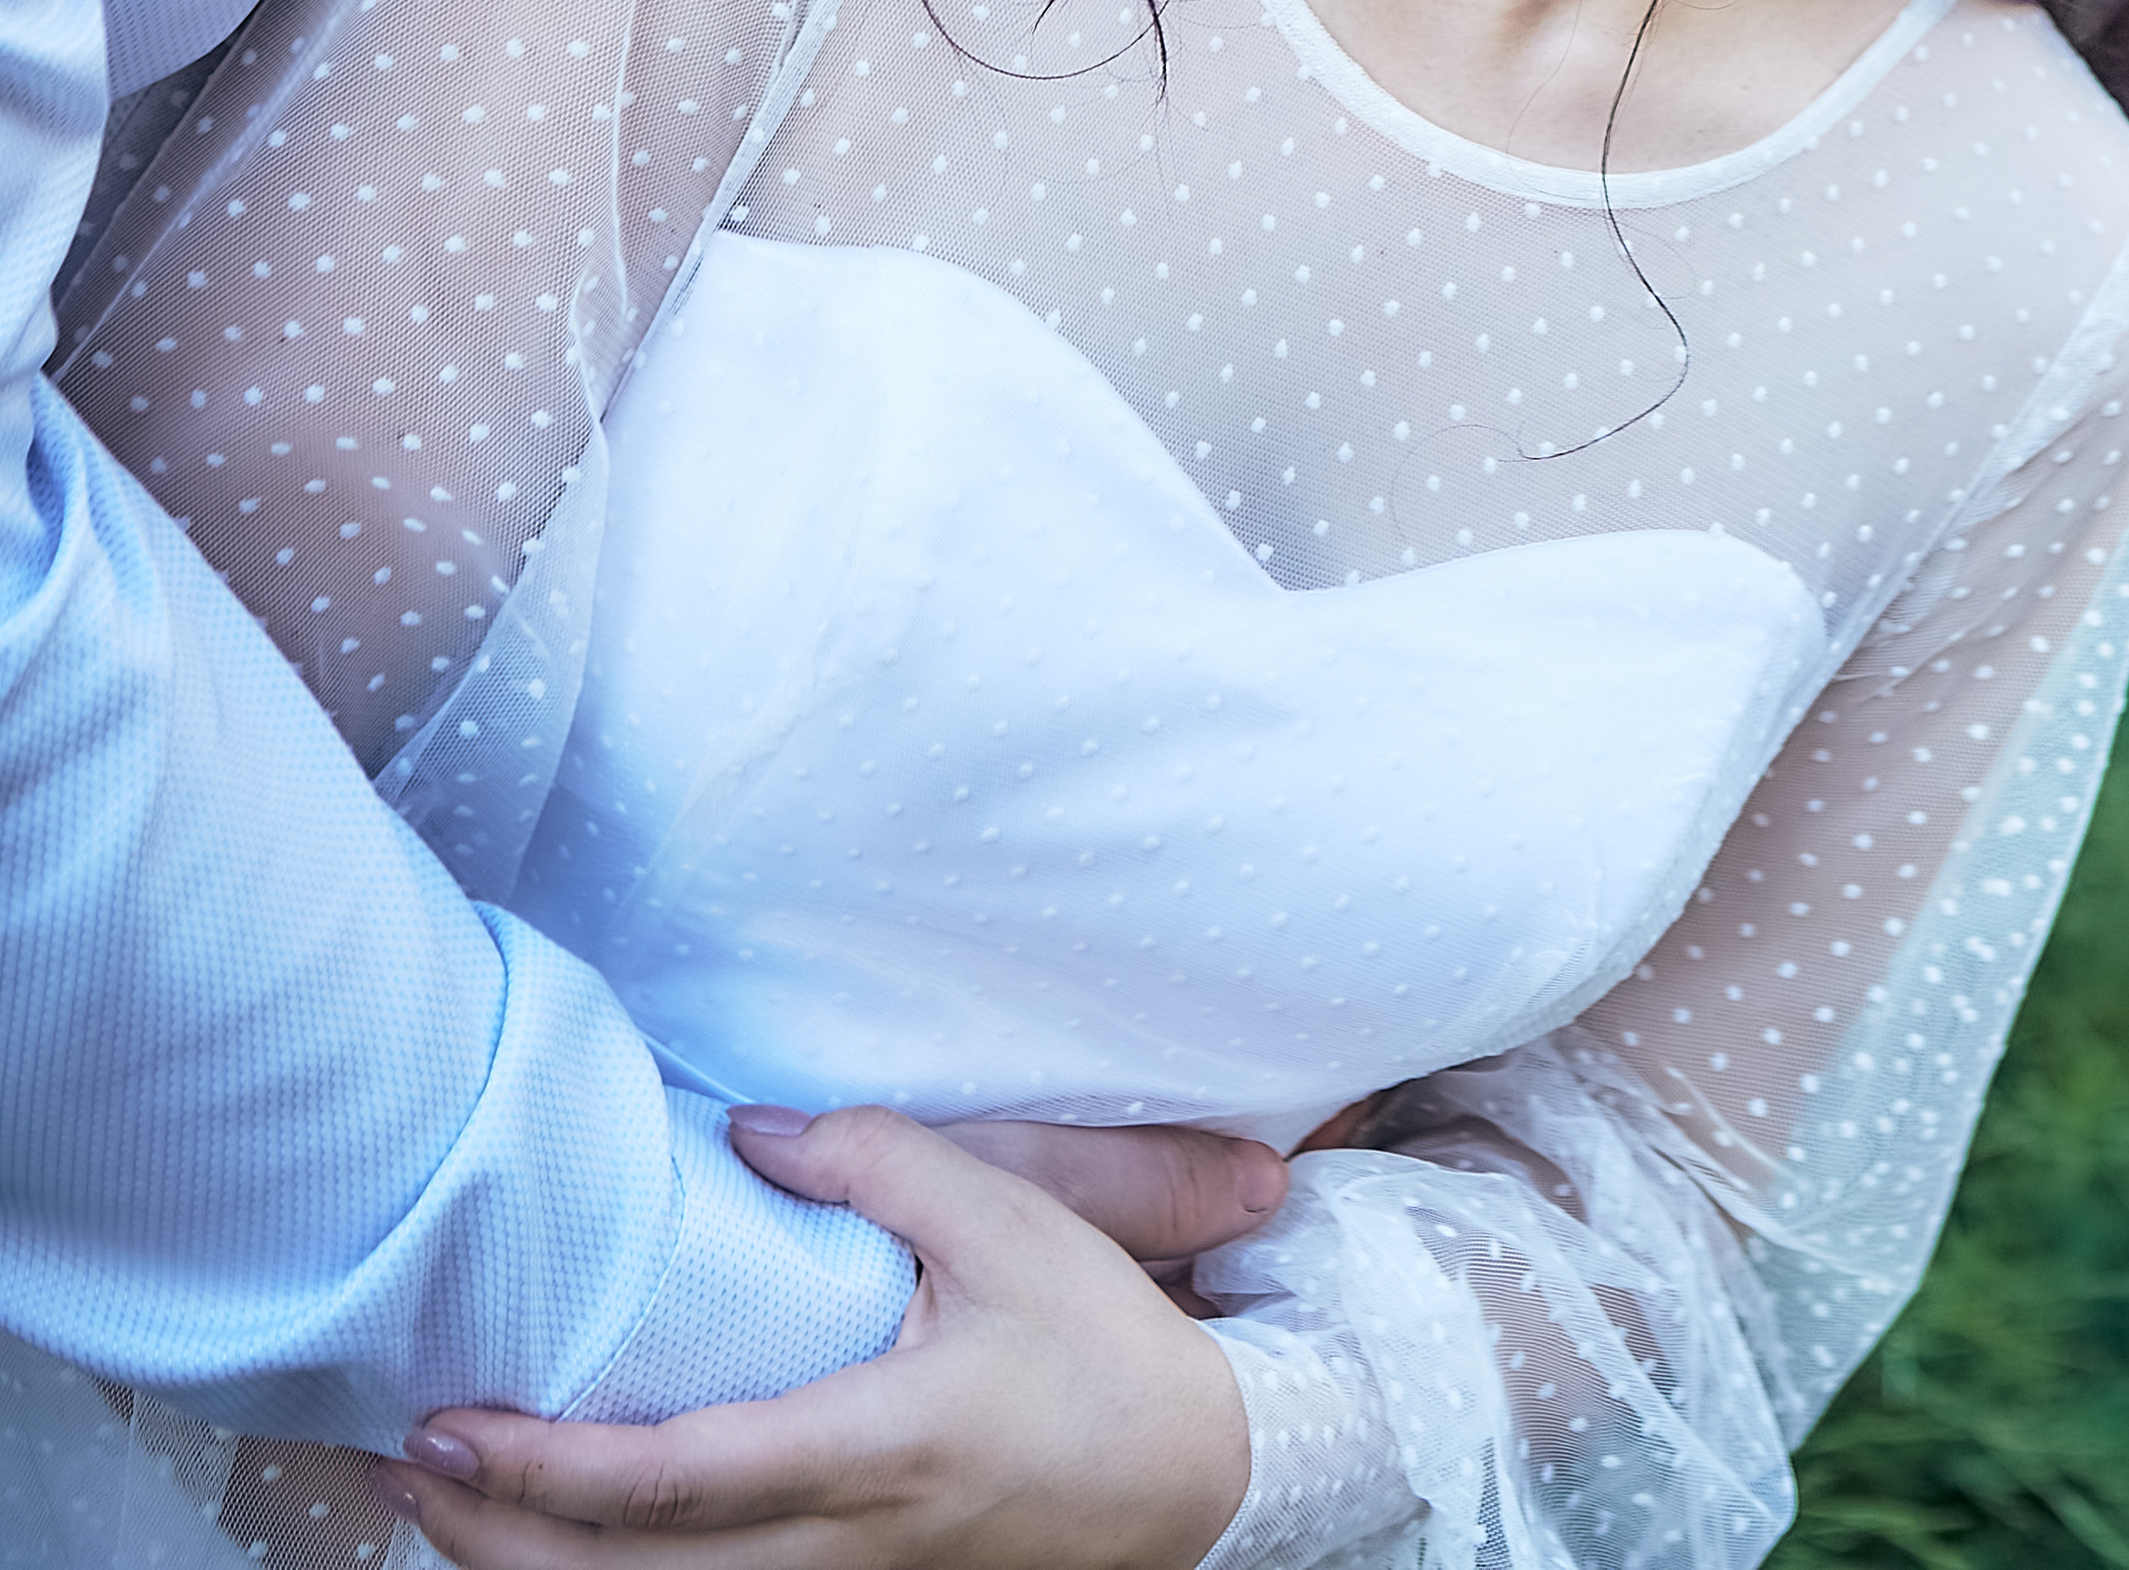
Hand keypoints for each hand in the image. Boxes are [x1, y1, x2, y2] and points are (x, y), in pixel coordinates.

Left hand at [378, 1107, 1255, 1566]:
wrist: (1197, 1479)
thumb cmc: (1101, 1347)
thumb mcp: (1010, 1222)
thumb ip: (876, 1164)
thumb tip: (748, 1132)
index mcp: (871, 1449)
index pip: (670, 1480)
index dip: (544, 1466)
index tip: (450, 1420)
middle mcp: (839, 1549)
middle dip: (491, 1535)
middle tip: (400, 1463)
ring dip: (530, 1569)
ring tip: (441, 1503)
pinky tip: (558, 1539)